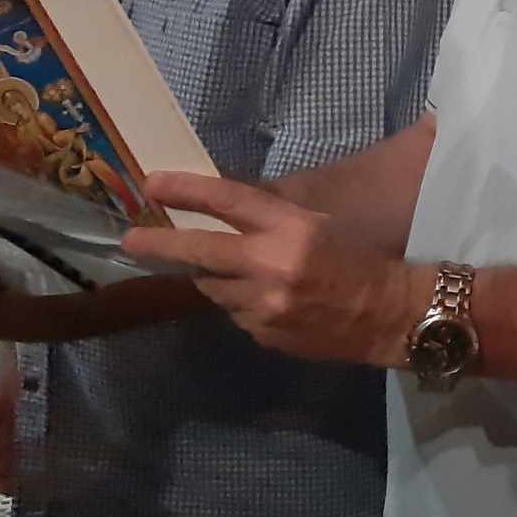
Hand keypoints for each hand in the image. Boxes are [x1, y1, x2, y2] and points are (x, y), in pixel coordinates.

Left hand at [122, 172, 413, 363]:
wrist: (387, 314)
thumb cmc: (356, 259)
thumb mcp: (316, 225)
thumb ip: (269, 220)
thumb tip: (220, 213)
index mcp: (290, 228)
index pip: (227, 200)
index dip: (186, 189)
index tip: (152, 183)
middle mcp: (271, 265)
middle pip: (200, 251)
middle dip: (160, 244)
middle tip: (130, 240)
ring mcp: (265, 305)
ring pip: (213, 288)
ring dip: (215, 278)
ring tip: (241, 273)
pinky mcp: (264, 334)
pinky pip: (237, 314)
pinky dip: (242, 304)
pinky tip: (270, 301)